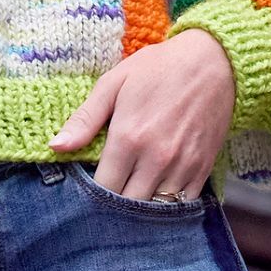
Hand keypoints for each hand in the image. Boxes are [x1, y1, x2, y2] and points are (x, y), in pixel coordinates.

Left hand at [48, 30, 235, 197]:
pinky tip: (156, 195)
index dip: (91, 196)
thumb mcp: (114, 84)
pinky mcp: (203, 168)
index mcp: (128, 138)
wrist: (215, 61)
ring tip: (130, 198)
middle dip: (114, 207)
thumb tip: (55, 147)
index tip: (86, 192)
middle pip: (128, 205)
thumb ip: (84, 119)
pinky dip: (168, 206)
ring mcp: (182, 166)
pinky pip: (182, 204)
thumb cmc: (158, 69)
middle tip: (106, 198)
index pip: (103, 189)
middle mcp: (156, 158)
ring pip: (155, 209)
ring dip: (141, 209)